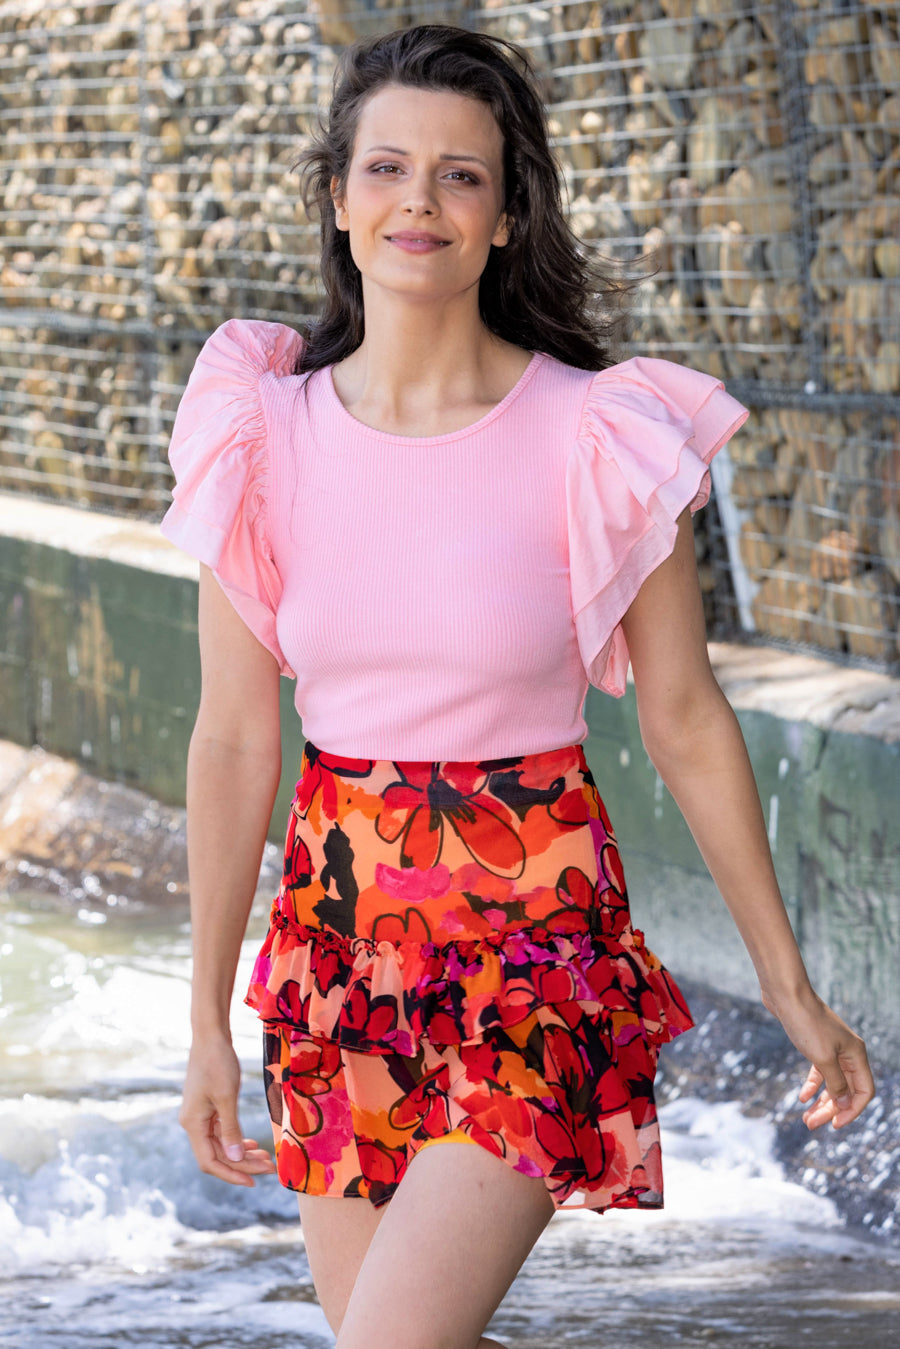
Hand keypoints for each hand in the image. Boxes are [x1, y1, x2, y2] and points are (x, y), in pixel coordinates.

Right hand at [179, 1032, 276, 1185]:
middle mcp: (192, 1124)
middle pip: (217, 1155)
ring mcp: (199, 1116)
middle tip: (270, 1167)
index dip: (231, 1174)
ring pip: (221, 1145)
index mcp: (193, 1124)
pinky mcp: (207, 1108)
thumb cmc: (218, 1063)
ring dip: (242, 1153)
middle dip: (243, 1163)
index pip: (210, 1162)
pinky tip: (252, 1144)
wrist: (211, 1036)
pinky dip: (237, 1140)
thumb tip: (236, 1159)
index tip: (254, 1181)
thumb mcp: (226, 1097)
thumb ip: (231, 1130)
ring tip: (266, 1158)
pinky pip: (221, 1132)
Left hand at [762, 986, 874, 1130]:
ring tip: (806, 1119)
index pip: (864, 1091)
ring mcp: (832, 1048)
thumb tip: (845, 1104)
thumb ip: (836, 1083)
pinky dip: (812, 1085)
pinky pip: (819, 1071)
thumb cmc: (806, 1022)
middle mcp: (848, 1052)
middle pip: (846, 1090)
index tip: (834, 1124)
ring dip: (821, 1102)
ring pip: (832, 1083)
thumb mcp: (822, 1058)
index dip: (852, 1111)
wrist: (785, 993)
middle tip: (810, 1125)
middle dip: (831, 1110)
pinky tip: (802, 1097)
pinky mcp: (815, 1044)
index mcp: (856, 1054)